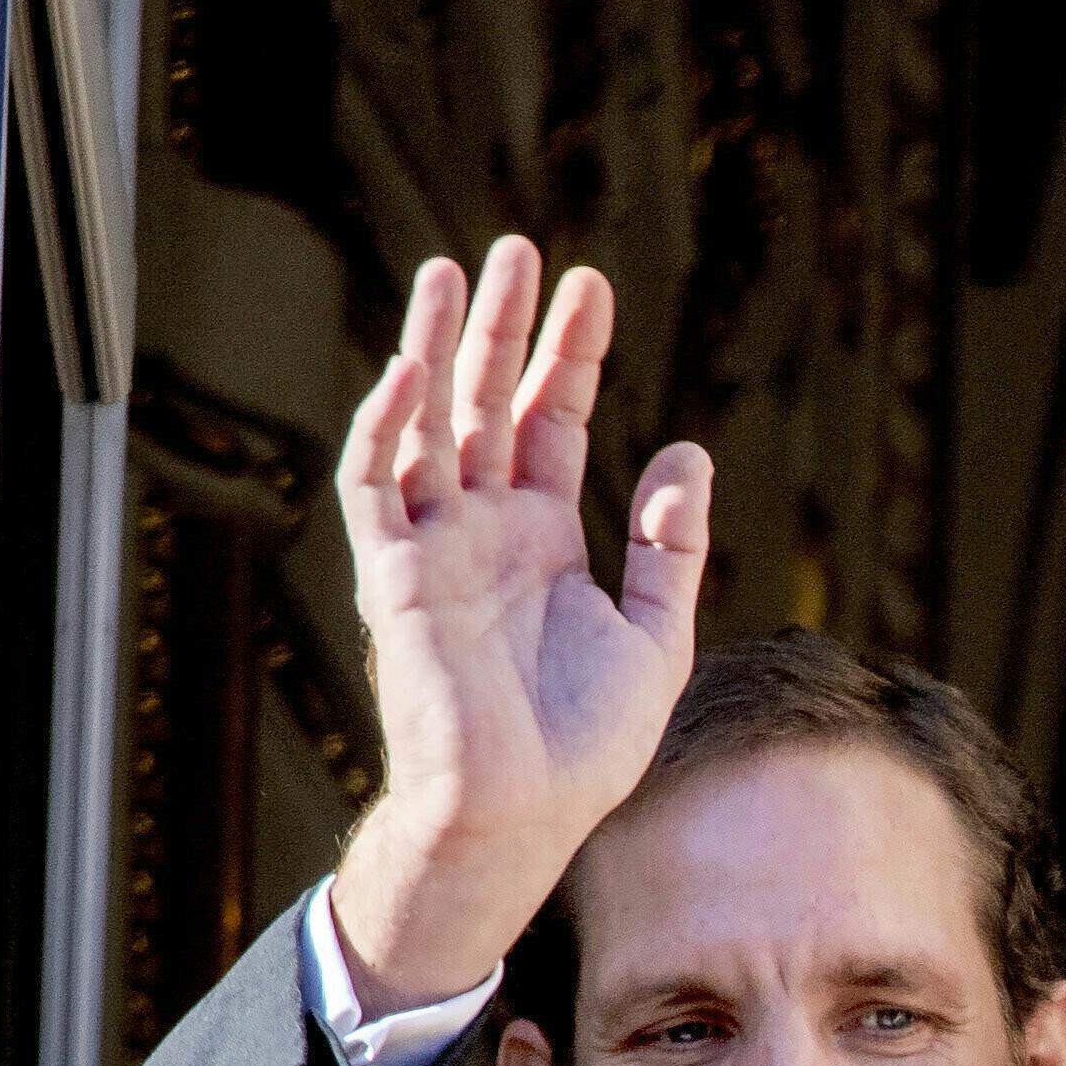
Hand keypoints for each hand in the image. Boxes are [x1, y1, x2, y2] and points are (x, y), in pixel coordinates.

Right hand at [328, 237, 713, 1013]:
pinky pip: (376, 488)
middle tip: (522, 249)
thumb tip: (689, 455)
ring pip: (426, 424)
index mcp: (544, 540)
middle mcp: (484, 531)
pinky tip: (411, 373)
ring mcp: (434, 549)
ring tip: (456, 274)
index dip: (571, 355)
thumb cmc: (585, 745)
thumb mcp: (655, 635)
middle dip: (504, 328)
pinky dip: (386, 430)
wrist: (525, 815)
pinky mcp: (393, 578)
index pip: (552, 422)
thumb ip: (670, 546)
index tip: (593, 287)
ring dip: (437, 349)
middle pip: (488, 403)